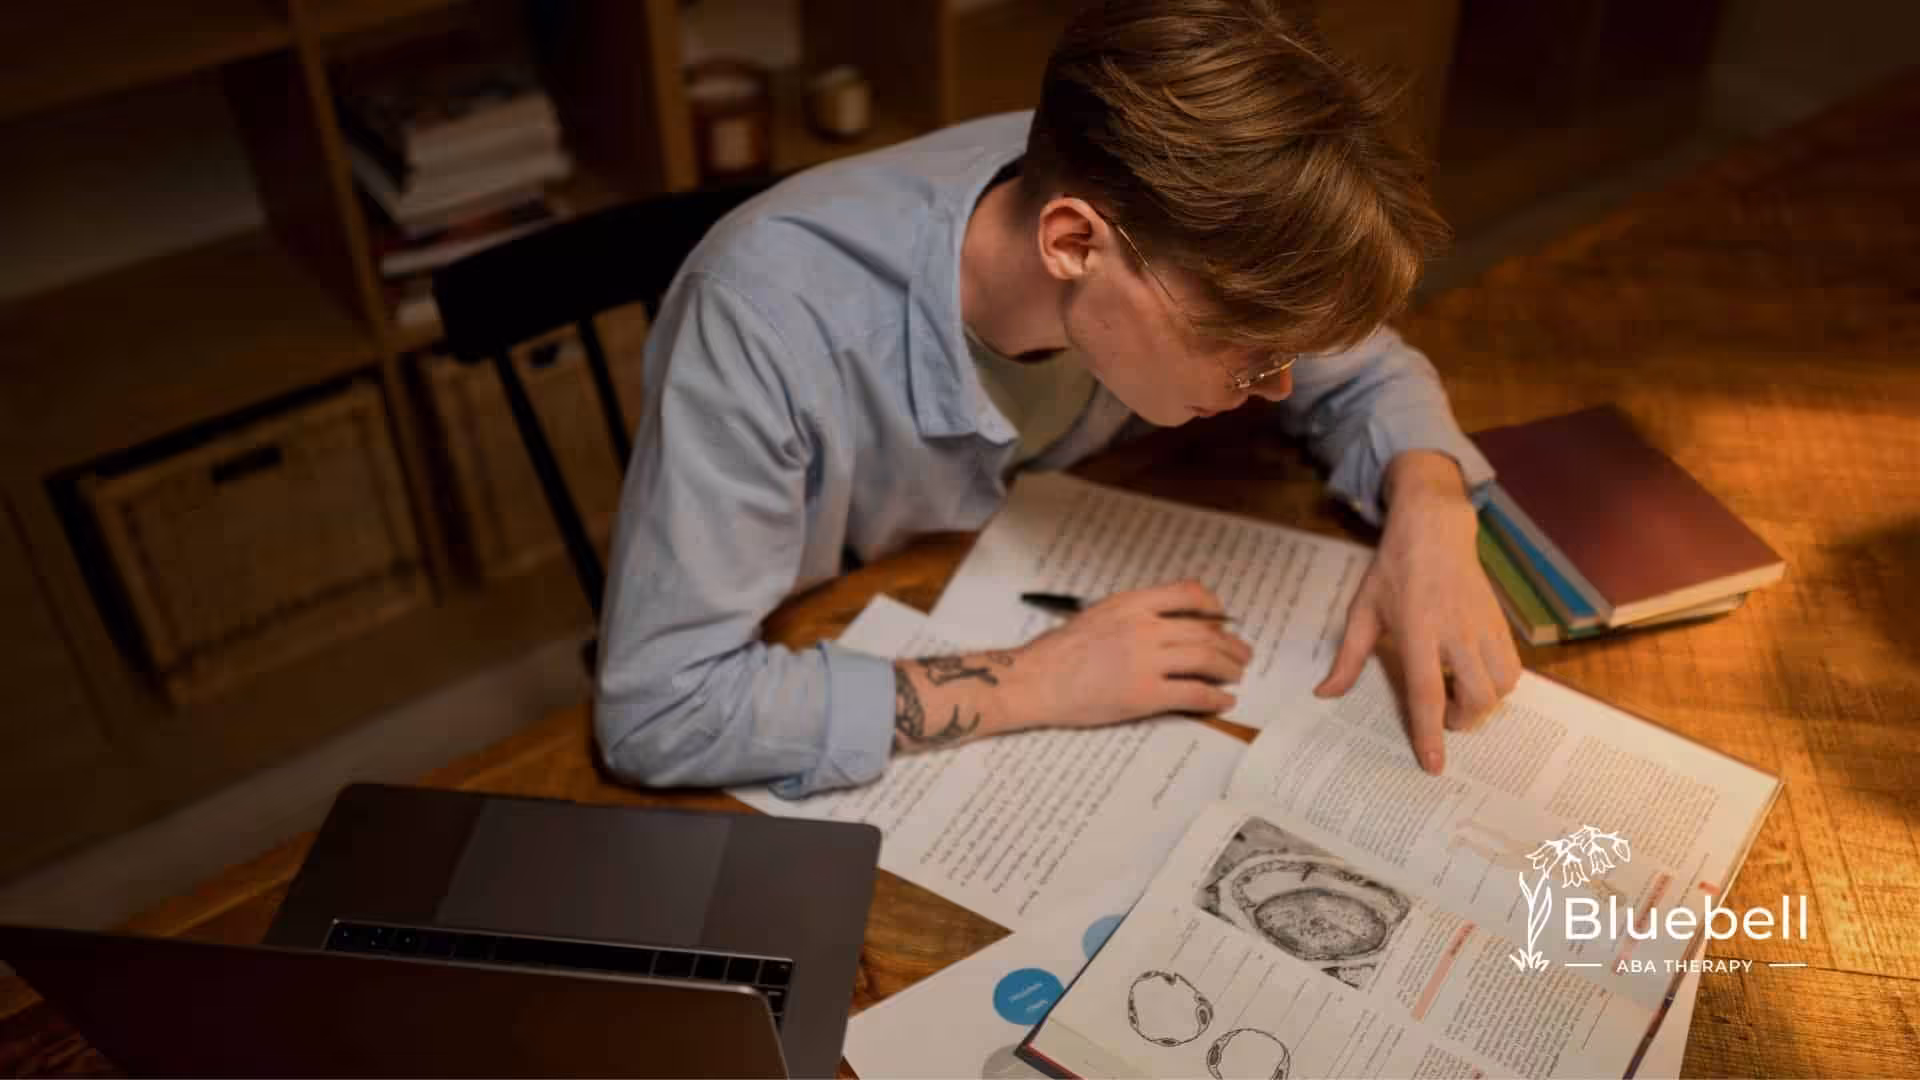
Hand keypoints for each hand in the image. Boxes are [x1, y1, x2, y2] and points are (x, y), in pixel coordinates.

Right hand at [1004, 580, 1253, 730]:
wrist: (1035, 681)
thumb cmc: (1059, 652)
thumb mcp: (1098, 614)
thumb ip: (1133, 614)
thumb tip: (1168, 622)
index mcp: (1132, 603)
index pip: (1188, 593)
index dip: (1214, 607)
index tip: (1223, 618)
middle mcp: (1143, 627)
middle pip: (1205, 631)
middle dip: (1231, 645)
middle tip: (1243, 654)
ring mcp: (1146, 661)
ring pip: (1206, 660)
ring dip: (1230, 669)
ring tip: (1237, 676)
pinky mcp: (1145, 695)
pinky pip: (1194, 693)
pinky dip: (1216, 698)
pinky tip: (1224, 701)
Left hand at [1316, 453, 1520, 773]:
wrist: (1435, 530)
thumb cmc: (1393, 571)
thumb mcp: (1361, 611)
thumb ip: (1347, 658)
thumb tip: (1325, 694)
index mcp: (1417, 630)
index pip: (1426, 692)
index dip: (1430, 732)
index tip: (1433, 764)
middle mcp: (1456, 632)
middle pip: (1475, 697)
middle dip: (1462, 720)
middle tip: (1443, 716)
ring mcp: (1484, 627)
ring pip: (1501, 687)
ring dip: (1482, 705)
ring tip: (1458, 696)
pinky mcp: (1501, 624)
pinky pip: (1513, 670)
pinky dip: (1498, 686)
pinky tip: (1474, 677)